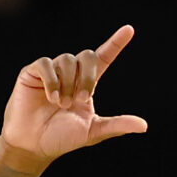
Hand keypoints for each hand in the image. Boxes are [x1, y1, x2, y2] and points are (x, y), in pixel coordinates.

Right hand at [2, 25, 148, 166]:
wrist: (33, 146)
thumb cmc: (62, 138)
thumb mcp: (93, 132)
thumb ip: (117, 125)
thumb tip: (144, 126)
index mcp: (87, 84)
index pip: (104, 58)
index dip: (116, 43)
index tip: (129, 30)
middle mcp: (71, 74)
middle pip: (87, 56)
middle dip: (88, 77)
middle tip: (80, 100)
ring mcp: (52, 71)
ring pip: (67, 59)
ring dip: (68, 83)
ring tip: (62, 104)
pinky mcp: (32, 72)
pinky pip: (46, 64)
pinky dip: (51, 80)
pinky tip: (52, 97)